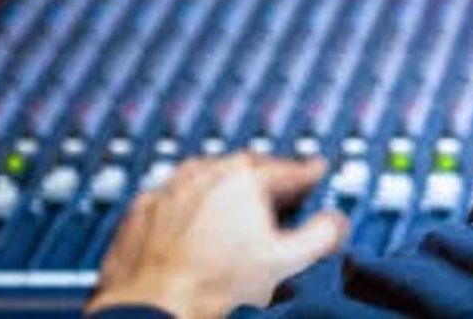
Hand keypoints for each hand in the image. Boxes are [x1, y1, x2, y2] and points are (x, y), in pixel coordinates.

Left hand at [86, 154, 345, 318]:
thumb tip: (334, 223)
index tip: (317, 173)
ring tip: (233, 213)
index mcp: (244, 178)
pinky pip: (169, 202)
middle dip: (266, 179)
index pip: (289, 170)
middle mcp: (204, 174)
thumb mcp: (286, 264)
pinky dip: (184, 210)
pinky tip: (189, 230)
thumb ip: (322, 236)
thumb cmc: (213, 289)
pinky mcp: (138, 215)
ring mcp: (166, 192)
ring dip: (222, 190)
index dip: (309, 174)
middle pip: (245, 168)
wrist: (150, 311)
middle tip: (280, 193)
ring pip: (203, 179)